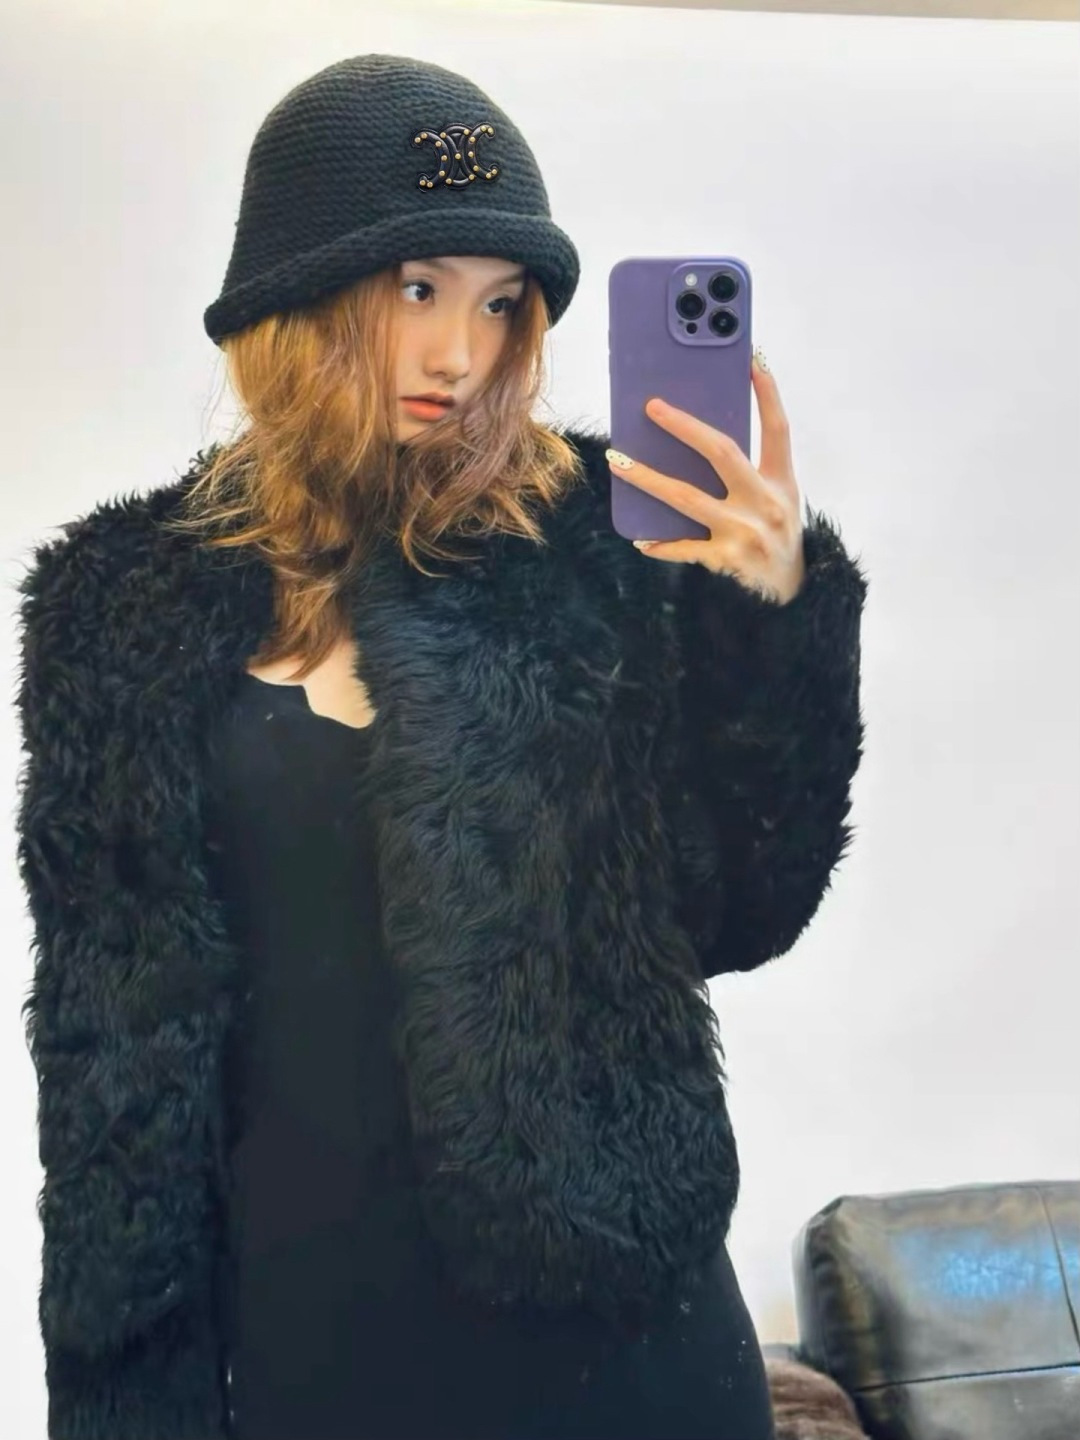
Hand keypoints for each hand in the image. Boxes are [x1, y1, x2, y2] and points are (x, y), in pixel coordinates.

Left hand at [607, 356, 805, 605]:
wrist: (792, 598)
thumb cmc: (778, 539)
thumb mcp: (779, 501)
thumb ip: (751, 473)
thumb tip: (700, 439)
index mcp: (783, 483)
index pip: (778, 429)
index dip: (767, 394)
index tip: (751, 361)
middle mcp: (767, 504)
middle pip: (722, 452)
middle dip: (684, 426)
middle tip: (651, 406)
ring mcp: (746, 533)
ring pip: (686, 498)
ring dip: (647, 478)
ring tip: (617, 461)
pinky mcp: (727, 561)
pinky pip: (684, 547)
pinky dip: (660, 543)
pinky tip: (639, 537)